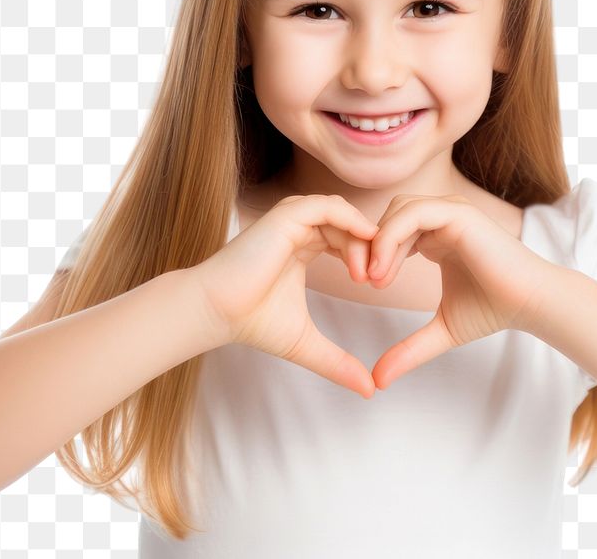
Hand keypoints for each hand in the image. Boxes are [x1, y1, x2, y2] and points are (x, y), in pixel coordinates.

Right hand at [197, 194, 379, 398]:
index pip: (348, 239)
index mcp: (303, 246)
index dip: (367, 258)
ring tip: (365, 276)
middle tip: (380, 282)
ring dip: (361, 240)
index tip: (378, 287)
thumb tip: (369, 390)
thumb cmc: (252, 321)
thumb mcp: (306, 343)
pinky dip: (351, 221)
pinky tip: (362, 249)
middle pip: (350, 226)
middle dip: (370, 250)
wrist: (216, 312)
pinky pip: (327, 206)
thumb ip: (337, 362)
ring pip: (342, 215)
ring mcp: (291, 218)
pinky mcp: (285, 216)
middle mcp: (298, 228)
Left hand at [366, 194, 553, 389]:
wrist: (531, 303)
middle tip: (363, 281)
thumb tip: (378, 379)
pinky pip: (413, 213)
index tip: (366, 285)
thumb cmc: (493, 310)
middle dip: (370, 244)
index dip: (374, 253)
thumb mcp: (441, 330)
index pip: (392, 230)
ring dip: (379, 242)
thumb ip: (409, 349)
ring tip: (374, 278)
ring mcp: (451, 211)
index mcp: (436, 235)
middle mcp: (442, 218)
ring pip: (398, 211)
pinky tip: (385, 269)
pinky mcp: (458, 213)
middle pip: (389, 216)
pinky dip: (391, 237)